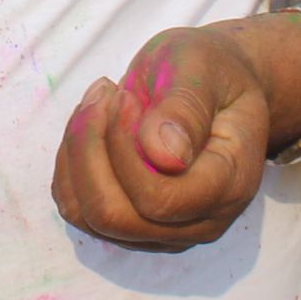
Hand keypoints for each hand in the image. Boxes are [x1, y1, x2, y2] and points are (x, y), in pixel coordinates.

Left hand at [52, 25, 276, 250]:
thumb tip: (165, 156)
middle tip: (103, 94)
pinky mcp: (134, 226)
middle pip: (115, 217)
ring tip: (99, 103)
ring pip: (89, 216)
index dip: (123, 150)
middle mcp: (201, 224)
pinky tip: (93, 126)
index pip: (159, 200)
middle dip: (90, 151)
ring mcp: (166, 232)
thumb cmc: (210, 70)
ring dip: (78, 155)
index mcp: (229, 184)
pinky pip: (79, 210)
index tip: (122, 97)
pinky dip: (71, 165)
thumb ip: (185, 109)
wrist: (216, 85)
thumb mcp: (201, 67)